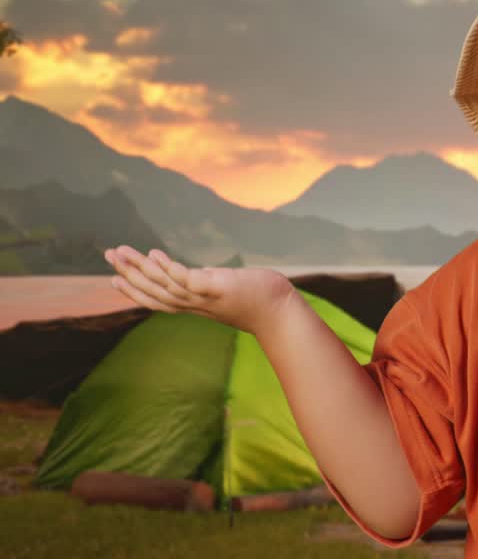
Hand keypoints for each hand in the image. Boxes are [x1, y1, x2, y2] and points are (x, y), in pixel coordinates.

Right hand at [103, 246, 295, 335]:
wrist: (281, 312)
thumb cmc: (258, 300)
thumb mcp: (226, 291)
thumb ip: (210, 284)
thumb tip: (201, 275)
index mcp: (195, 305)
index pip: (158, 300)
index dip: (135, 291)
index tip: (114, 279)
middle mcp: (195, 304)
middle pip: (154, 291)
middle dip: (129, 275)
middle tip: (109, 256)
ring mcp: (205, 297)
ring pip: (164, 285)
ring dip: (140, 268)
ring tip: (121, 251)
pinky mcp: (218, 288)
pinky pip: (186, 279)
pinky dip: (168, 268)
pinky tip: (154, 254)